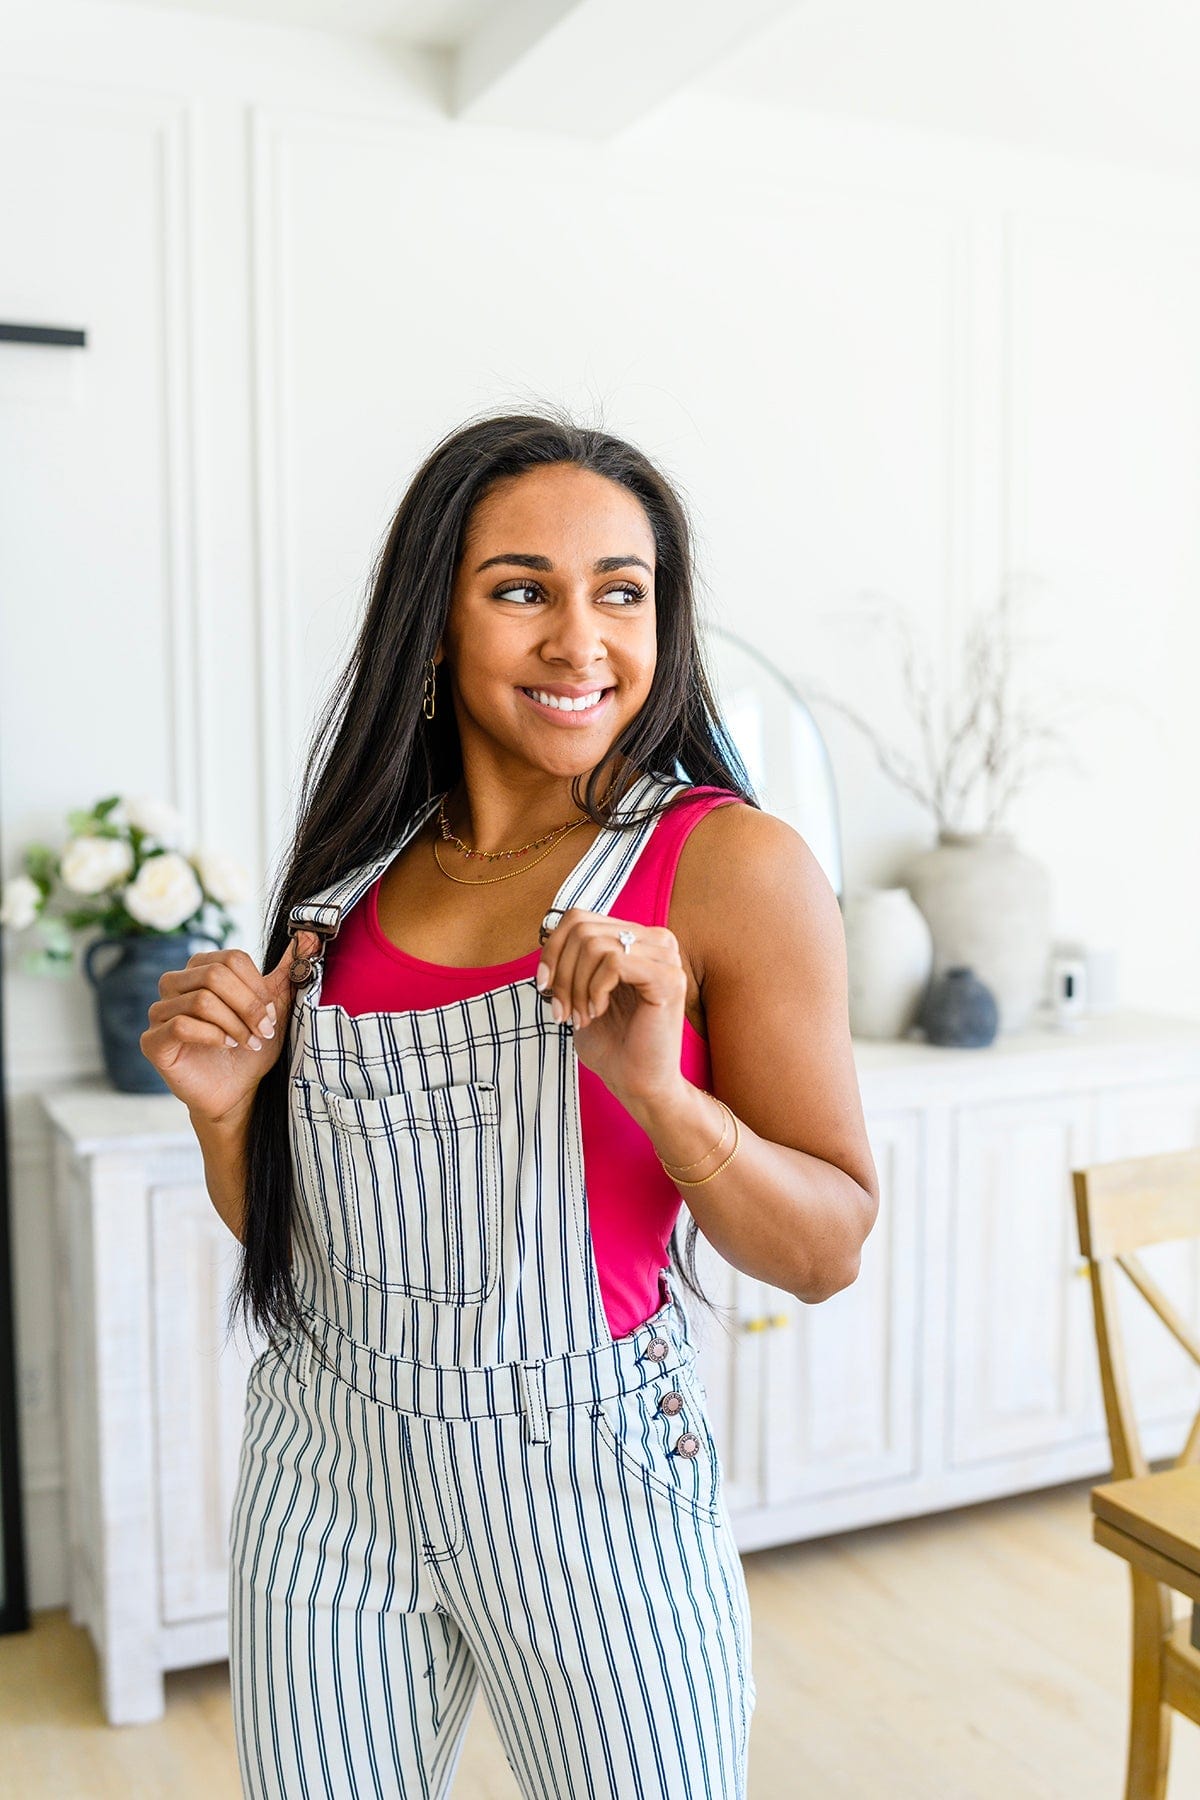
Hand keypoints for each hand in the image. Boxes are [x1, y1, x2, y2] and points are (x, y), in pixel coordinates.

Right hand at [140, 930, 317, 1127]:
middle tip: (263, 1031)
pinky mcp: (153, 1041)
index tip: (270, 1013)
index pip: (232, 959)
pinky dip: (213, 1037)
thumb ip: (289, 970)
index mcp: (200, 968)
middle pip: (214, 975)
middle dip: (248, 1006)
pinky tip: (227, 1047)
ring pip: (201, 1000)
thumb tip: (310, 935)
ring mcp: (160, 1011)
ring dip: (235, 1024)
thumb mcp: (276, 1005)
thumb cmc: (253, 1046)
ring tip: (249, 1042)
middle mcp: (174, 984)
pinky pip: (182, 1025)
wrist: (239, 1091)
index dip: (257, 987)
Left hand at [536, 910, 688, 1109]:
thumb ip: (571, 960)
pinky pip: (614, 962)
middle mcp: (656, 940)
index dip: (552, 950)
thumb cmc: (612, 1042)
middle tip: (563, 1011)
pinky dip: (595, 989)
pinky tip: (598, 1012)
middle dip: (561, 973)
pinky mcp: (669, 979)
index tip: (544, 987)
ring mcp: (665, 958)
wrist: (638, 1083)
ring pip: (594, 945)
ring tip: (581, 1016)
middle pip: (582, 929)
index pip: (579, 918)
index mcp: (636, 938)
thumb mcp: (580, 992)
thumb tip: (547, 936)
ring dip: (575, 987)